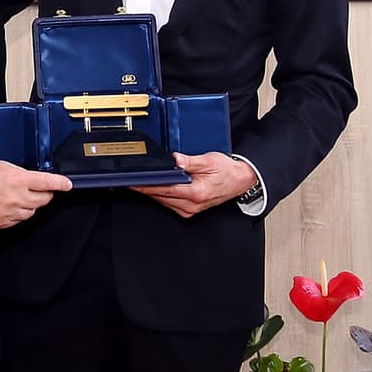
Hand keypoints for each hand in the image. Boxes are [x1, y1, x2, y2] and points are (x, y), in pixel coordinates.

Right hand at [0, 158, 71, 228]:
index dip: (60, 184)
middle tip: (42, 190)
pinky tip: (9, 206)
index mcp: (17, 179)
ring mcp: (8, 212)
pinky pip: (17, 221)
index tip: (67, 185)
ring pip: (31, 212)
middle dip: (45, 194)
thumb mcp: (1, 165)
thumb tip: (31, 179)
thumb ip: (19, 174)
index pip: (47, 182)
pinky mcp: (0, 223)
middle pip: (43, 200)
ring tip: (19, 197)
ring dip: (30, 205)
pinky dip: (17, 214)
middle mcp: (16, 197)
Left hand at [129, 152, 255, 218]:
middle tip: (130, 178)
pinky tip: (155, 187)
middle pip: (160, 197)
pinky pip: (169, 203)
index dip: (146, 185)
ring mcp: (190, 210)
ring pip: (162, 201)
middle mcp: (191, 205)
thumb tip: (174, 160)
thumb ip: (189, 161)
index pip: (164, 189)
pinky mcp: (189, 210)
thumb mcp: (209, 160)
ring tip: (139, 181)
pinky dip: (160, 195)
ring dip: (151, 192)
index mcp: (196, 193)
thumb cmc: (227, 170)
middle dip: (145, 187)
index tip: (133, 181)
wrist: (241, 181)